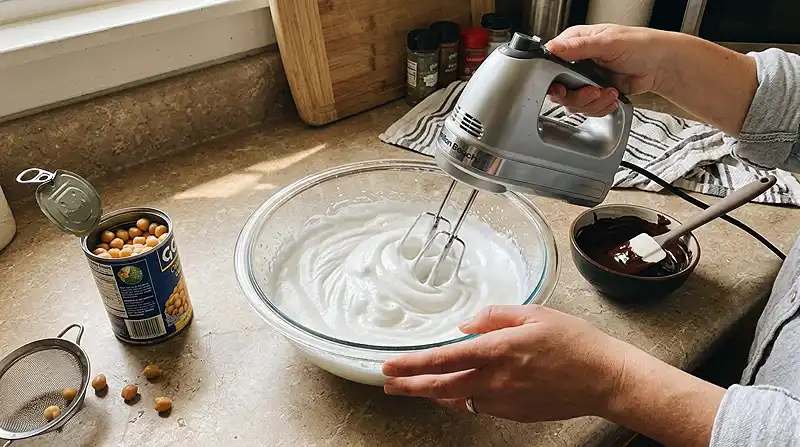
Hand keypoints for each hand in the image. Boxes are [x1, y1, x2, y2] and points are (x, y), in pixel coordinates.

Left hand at [382, 305, 628, 421]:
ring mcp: (504, 401)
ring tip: (415, 387)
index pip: (444, 359)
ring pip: (457, 399)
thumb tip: (465, 325)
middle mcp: (495, 380)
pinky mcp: (513, 413)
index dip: (412, 364)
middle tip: (389, 385)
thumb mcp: (534, 313)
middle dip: (410, 386)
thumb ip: (494, 317)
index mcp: (498, 350)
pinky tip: (456, 391)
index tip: (390, 366)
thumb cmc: (573, 342)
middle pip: (441, 387)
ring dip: (434, 393)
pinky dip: (462, 398)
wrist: (604, 378)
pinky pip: (479, 406)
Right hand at [545, 24, 672, 115]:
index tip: (562, 87)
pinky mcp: (596, 93)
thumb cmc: (642, 45)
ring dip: (592, 102)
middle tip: (593, 91)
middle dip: (578, 96)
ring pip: (574, 102)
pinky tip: (612, 97)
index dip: (553, 79)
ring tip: (608, 92)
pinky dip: (600, 107)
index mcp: (576, 43)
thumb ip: (578, 47)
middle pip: (560, 88)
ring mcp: (586, 79)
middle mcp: (578, 62)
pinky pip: (588, 109)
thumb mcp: (607, 42)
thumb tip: (553, 47)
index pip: (551, 62)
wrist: (662, 65)